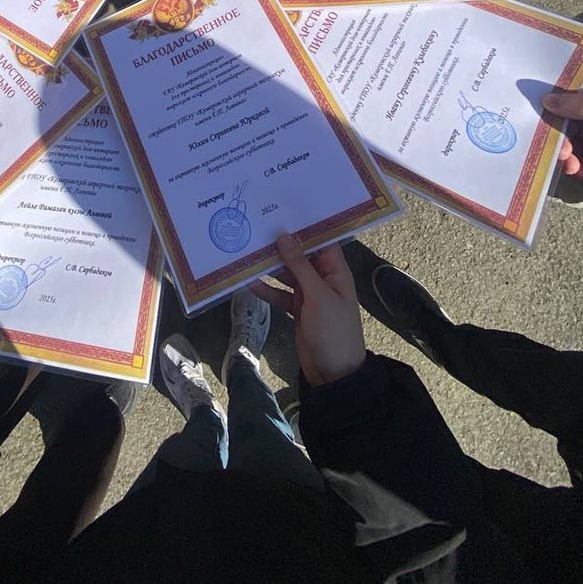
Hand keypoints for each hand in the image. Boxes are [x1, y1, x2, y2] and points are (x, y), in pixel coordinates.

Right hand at [252, 234, 364, 386]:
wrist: (334, 373)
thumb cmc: (333, 330)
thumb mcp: (318, 295)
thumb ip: (300, 266)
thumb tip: (284, 235)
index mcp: (335, 271)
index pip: (321, 240)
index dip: (304, 226)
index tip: (282, 210)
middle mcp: (322, 278)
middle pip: (300, 255)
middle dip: (281, 244)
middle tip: (256, 226)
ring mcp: (309, 294)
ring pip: (286, 273)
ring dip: (270, 266)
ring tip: (247, 250)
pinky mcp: (297, 309)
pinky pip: (279, 293)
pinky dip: (266, 289)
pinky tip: (248, 282)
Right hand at [544, 74, 582, 179]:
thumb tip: (548, 99)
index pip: (573, 89)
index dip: (555, 99)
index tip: (539, 111)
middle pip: (566, 116)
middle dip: (559, 133)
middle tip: (561, 150)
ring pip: (569, 138)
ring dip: (566, 153)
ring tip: (572, 167)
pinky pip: (577, 157)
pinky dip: (576, 166)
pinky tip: (582, 172)